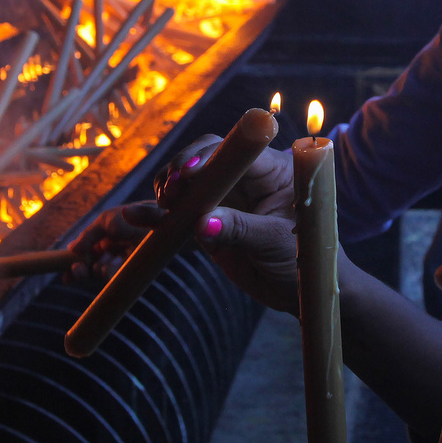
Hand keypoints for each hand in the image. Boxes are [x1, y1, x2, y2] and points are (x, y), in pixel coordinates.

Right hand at [67, 202, 162, 282]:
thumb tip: (71, 248)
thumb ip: (89, 235)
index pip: (85, 253)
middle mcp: (113, 250)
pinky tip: (106, 269)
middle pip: (91, 266)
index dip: (75, 264)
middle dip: (81, 271)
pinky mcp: (134, 269)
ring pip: (102, 273)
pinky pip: (116, 277)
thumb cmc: (138, 215)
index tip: (65, 273)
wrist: (169, 220)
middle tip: (75, 271)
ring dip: (94, 273)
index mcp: (105, 236)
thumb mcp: (107, 220)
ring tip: (92, 268)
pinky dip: (108, 275)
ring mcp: (123, 260)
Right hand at [149, 137, 304, 312]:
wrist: (303, 292)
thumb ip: (240, 230)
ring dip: (167, 189)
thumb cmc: (305, 259)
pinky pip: (180, 214)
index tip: (187, 174)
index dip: (207, 156)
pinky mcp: (210, 222)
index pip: (235, 150)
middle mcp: (246, 177)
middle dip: (181, 169)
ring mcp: (226, 198)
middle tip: (168, 193)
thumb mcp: (276, 243)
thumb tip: (202, 225)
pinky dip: (158, 216)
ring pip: (188, 182)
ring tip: (160, 207)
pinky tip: (135, 216)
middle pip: (205, 157)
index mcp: (272, 170)